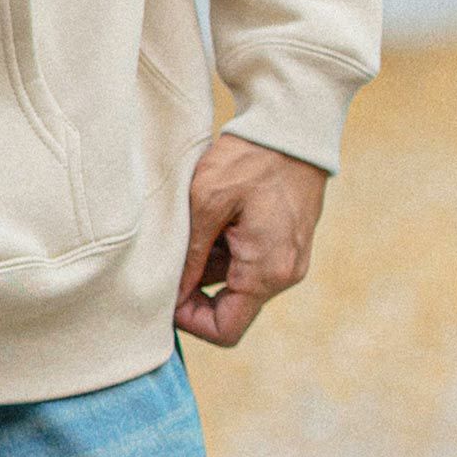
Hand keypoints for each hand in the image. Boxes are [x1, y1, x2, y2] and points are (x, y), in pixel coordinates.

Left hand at [174, 132, 327, 346]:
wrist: (291, 127)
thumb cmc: (249, 160)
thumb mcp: (206, 202)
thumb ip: (191, 254)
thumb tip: (171, 294)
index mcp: (268, 272)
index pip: (226, 329)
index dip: (190, 319)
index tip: (164, 293)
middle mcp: (283, 273)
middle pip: (229, 305)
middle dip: (194, 287)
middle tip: (166, 256)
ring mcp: (287, 256)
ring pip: (235, 279)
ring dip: (207, 262)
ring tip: (186, 225)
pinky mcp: (285, 239)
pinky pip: (248, 258)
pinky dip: (223, 246)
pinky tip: (206, 215)